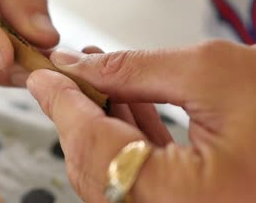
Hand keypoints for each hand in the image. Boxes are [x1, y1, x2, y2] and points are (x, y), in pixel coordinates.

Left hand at [27, 40, 255, 202]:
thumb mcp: (212, 72)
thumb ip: (132, 69)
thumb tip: (76, 66)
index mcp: (191, 200)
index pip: (95, 149)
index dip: (62, 106)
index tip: (43, 78)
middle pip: (96, 167)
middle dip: (76, 115)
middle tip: (67, 75)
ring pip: (113, 171)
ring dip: (98, 120)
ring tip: (95, 76)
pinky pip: (139, 174)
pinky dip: (124, 135)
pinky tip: (121, 100)